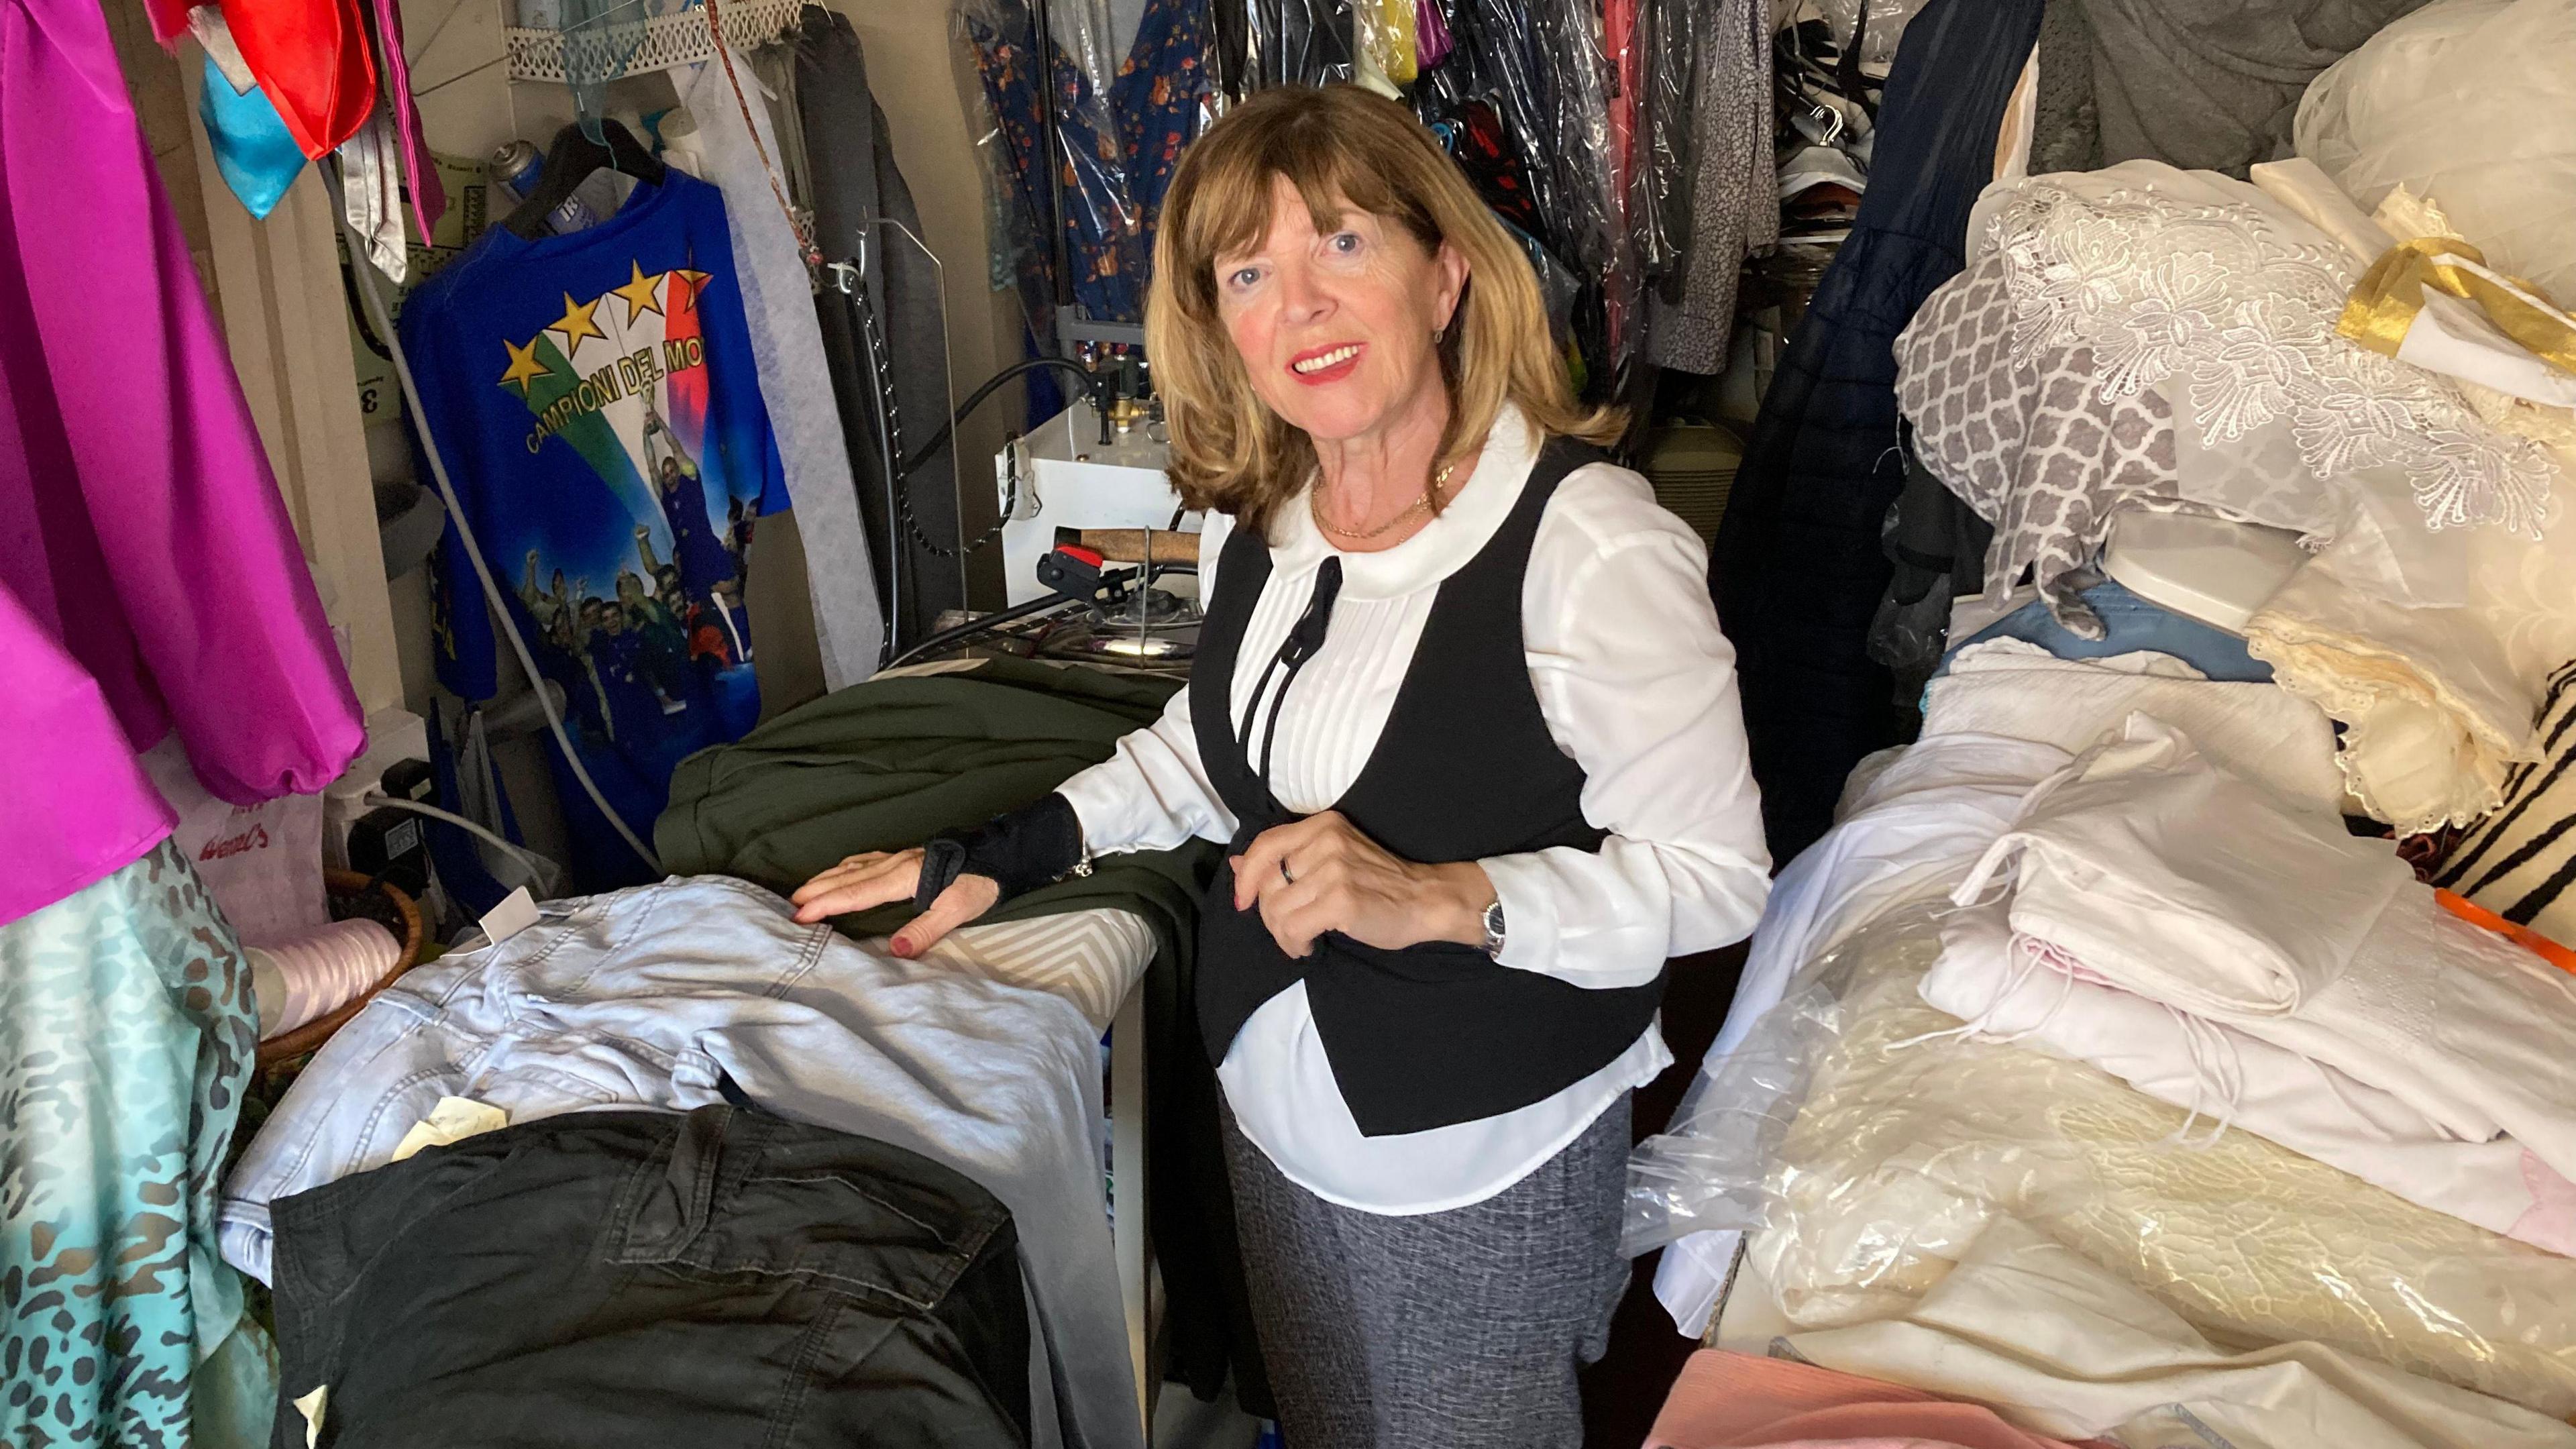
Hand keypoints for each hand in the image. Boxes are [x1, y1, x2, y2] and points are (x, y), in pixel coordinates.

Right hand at [789, 849, 999, 957]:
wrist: (1001, 855)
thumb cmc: (980, 883)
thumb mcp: (958, 911)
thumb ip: (926, 931)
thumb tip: (896, 952)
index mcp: (904, 877)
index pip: (857, 893)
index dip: (827, 904)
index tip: (801, 915)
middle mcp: (896, 863)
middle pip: (847, 877)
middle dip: (816, 890)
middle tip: (788, 905)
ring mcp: (899, 857)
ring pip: (853, 866)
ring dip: (827, 878)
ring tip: (804, 890)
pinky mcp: (906, 856)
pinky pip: (865, 860)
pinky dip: (845, 867)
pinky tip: (841, 870)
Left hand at [1231, 811, 1493, 957]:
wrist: (1426, 900)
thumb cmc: (1380, 884)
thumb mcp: (1333, 858)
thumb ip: (1286, 858)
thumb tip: (1237, 864)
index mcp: (1323, 825)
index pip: (1264, 845)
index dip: (1246, 877)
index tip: (1244, 900)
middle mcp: (1327, 841)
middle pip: (1267, 883)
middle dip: (1269, 914)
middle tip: (1289, 928)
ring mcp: (1335, 870)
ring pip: (1276, 910)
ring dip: (1282, 934)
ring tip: (1302, 939)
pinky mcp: (1341, 901)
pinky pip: (1293, 929)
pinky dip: (1294, 944)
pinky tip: (1309, 946)